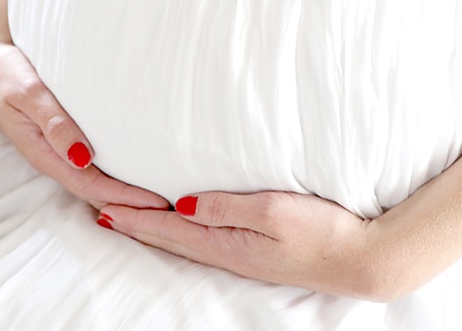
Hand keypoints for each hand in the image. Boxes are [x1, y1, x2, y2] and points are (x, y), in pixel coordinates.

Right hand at [0, 30, 167, 211]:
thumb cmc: (7, 74)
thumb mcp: (27, 93)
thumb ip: (53, 122)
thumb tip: (81, 157)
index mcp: (44, 153)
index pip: (91, 186)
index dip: (124, 197)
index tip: (158, 202)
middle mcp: (55, 158)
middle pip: (98, 192)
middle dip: (131, 204)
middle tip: (174, 209)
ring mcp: (61, 151)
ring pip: (98, 182)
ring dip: (127, 193)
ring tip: (164, 198)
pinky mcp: (66, 140)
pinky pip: (95, 165)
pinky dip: (119, 174)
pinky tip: (141, 173)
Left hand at [98, 191, 391, 299]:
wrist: (359, 259)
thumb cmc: (321, 231)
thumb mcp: (271, 211)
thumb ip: (224, 207)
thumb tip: (180, 203)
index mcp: (225, 243)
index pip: (167, 228)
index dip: (133, 216)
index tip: (102, 205)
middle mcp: (226, 253)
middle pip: (167, 238)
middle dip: (132, 225)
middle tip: (101, 212)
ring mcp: (240, 256)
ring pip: (181, 241)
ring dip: (150, 230)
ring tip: (126, 220)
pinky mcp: (253, 253)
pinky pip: (201, 241)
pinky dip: (177, 233)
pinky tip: (177, 227)